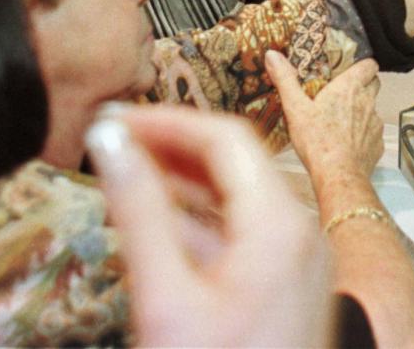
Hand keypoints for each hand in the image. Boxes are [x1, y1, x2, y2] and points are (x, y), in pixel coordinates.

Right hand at [87, 105, 331, 348]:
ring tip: (128, 172)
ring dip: (186, 180)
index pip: (227, 138)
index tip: (116, 121)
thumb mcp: (167, 293)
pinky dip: (202, 218)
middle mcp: (301, 231)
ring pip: (240, 196)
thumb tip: (112, 141)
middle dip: (176, 145)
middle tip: (117, 140)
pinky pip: (245, 231)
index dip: (169, 121)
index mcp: (280, 221)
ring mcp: (299, 259)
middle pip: (238, 163)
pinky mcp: (289, 285)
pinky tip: (160, 222)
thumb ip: (140, 210)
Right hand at [265, 50, 384, 182]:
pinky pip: (373, 133)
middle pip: (374, 84)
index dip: (362, 65)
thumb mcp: (295, 108)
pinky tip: (348, 143)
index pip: (369, 65)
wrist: (337, 175)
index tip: (350, 69)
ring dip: (362, 111)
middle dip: (363, 85)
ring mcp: (374, 123)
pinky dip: (364, 134)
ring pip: (373, 109)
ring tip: (341, 121)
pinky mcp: (377, 143)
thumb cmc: (317, 141)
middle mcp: (368, 102)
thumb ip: (286, 80)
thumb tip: (273, 55)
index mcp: (350, 88)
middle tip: (342, 93)